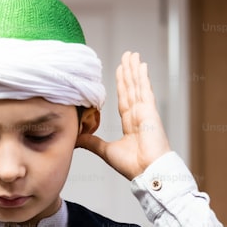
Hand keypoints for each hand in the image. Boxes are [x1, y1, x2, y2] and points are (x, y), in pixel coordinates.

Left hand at [76, 51, 170, 179]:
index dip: (122, 84)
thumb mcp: (106, 151)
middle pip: (131, 88)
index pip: (124, 99)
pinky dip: (143, 77)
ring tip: (132, 55)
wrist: (148, 172)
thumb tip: (76, 137)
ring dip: (134, 70)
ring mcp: (146, 112)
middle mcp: (138, 115)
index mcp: (131, 124)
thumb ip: (92, 142)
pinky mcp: (150, 112)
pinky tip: (141, 65)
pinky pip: (145, 90)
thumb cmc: (133, 166)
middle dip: (128, 72)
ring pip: (137, 86)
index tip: (119, 71)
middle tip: (126, 56)